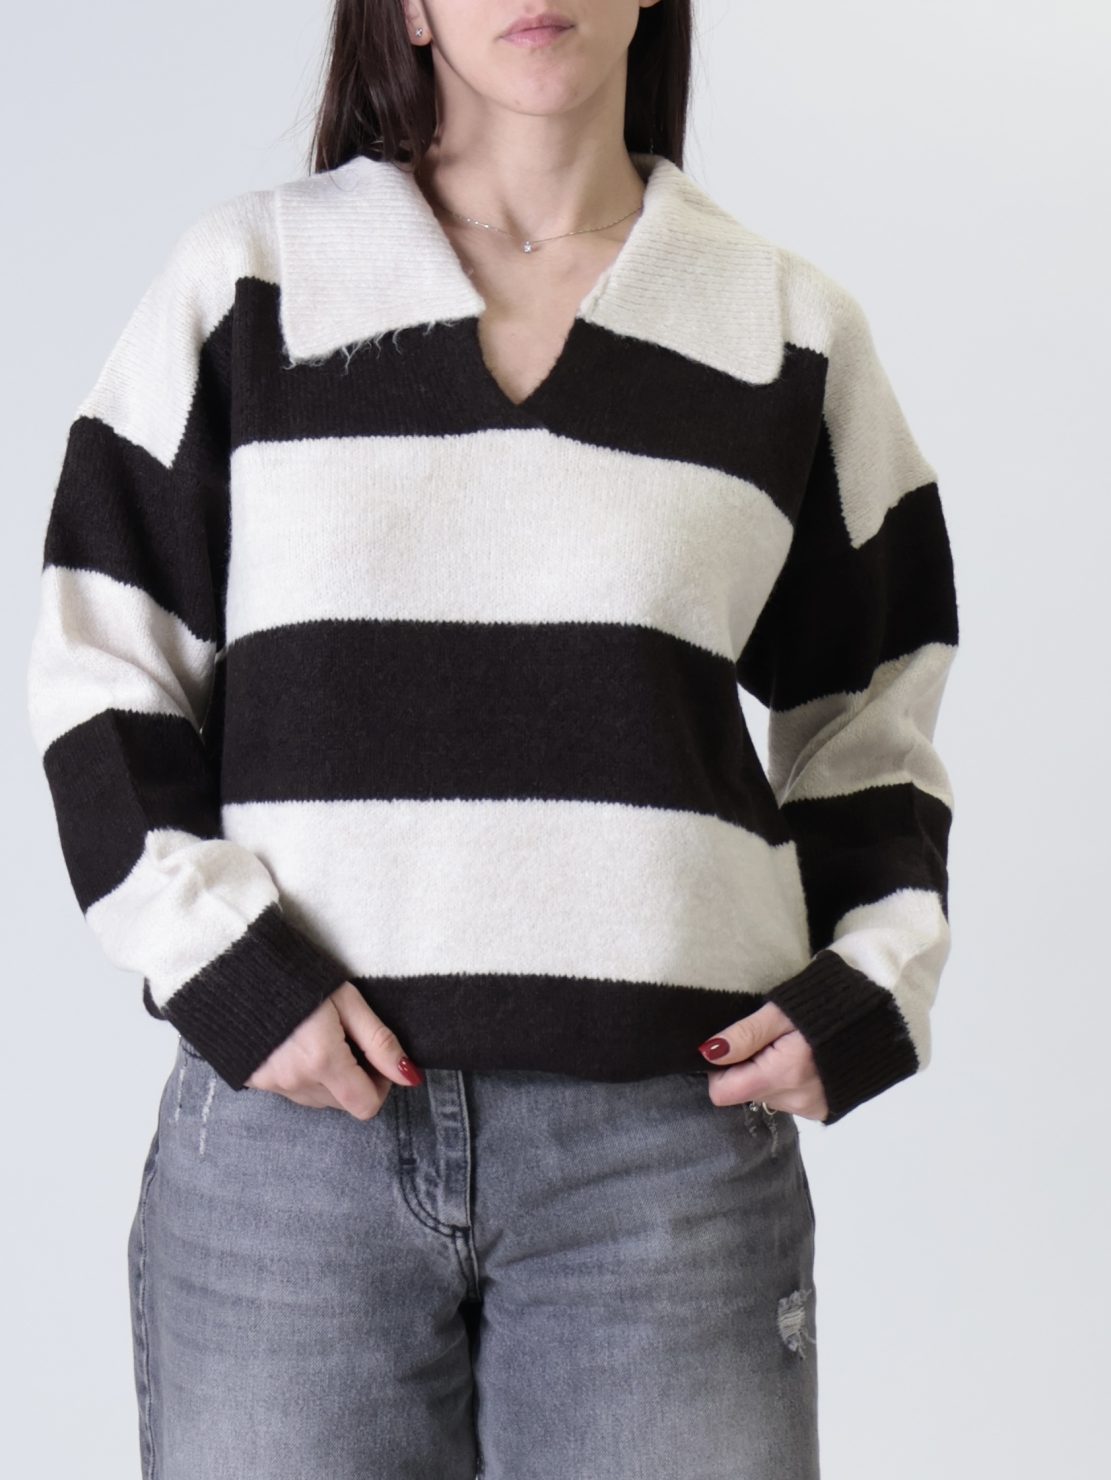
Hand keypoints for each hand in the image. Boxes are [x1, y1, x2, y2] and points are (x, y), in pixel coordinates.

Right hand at [245, 982, 423, 1118]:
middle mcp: (297, 1081)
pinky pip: (293, 1092)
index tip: (376, 1058)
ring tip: (321, 1038)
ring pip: (319, 1100)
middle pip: (343, 1103)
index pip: (366, 1106)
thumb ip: (380, 1042)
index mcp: (323, 1061)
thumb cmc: (298, 978)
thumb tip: (410, 1076)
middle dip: (356, 1079)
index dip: (381, 1085)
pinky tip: (297, 1044)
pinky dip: (304, 1076)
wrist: (238, 969)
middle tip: (350, 1041)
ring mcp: (273, 1084)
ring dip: (330, 1079)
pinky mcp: (255, 1081)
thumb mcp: (348, 1001)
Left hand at [697, 1002, 828, 1122]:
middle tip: (768, 1039)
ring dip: (769, 1075)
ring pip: (767, 1097)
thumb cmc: (827, 1004)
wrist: (882, 1014)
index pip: (723, 1094)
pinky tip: (806, 1060)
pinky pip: (790, 1100)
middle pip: (746, 1094)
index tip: (733, 1046)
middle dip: (748, 1068)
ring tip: (791, 1045)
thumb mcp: (781, 1011)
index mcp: (782, 1074)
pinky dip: (789, 1082)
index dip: (719, 1069)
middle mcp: (797, 1099)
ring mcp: (813, 1107)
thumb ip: (745, 1034)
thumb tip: (707, 1053)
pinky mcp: (826, 1109)